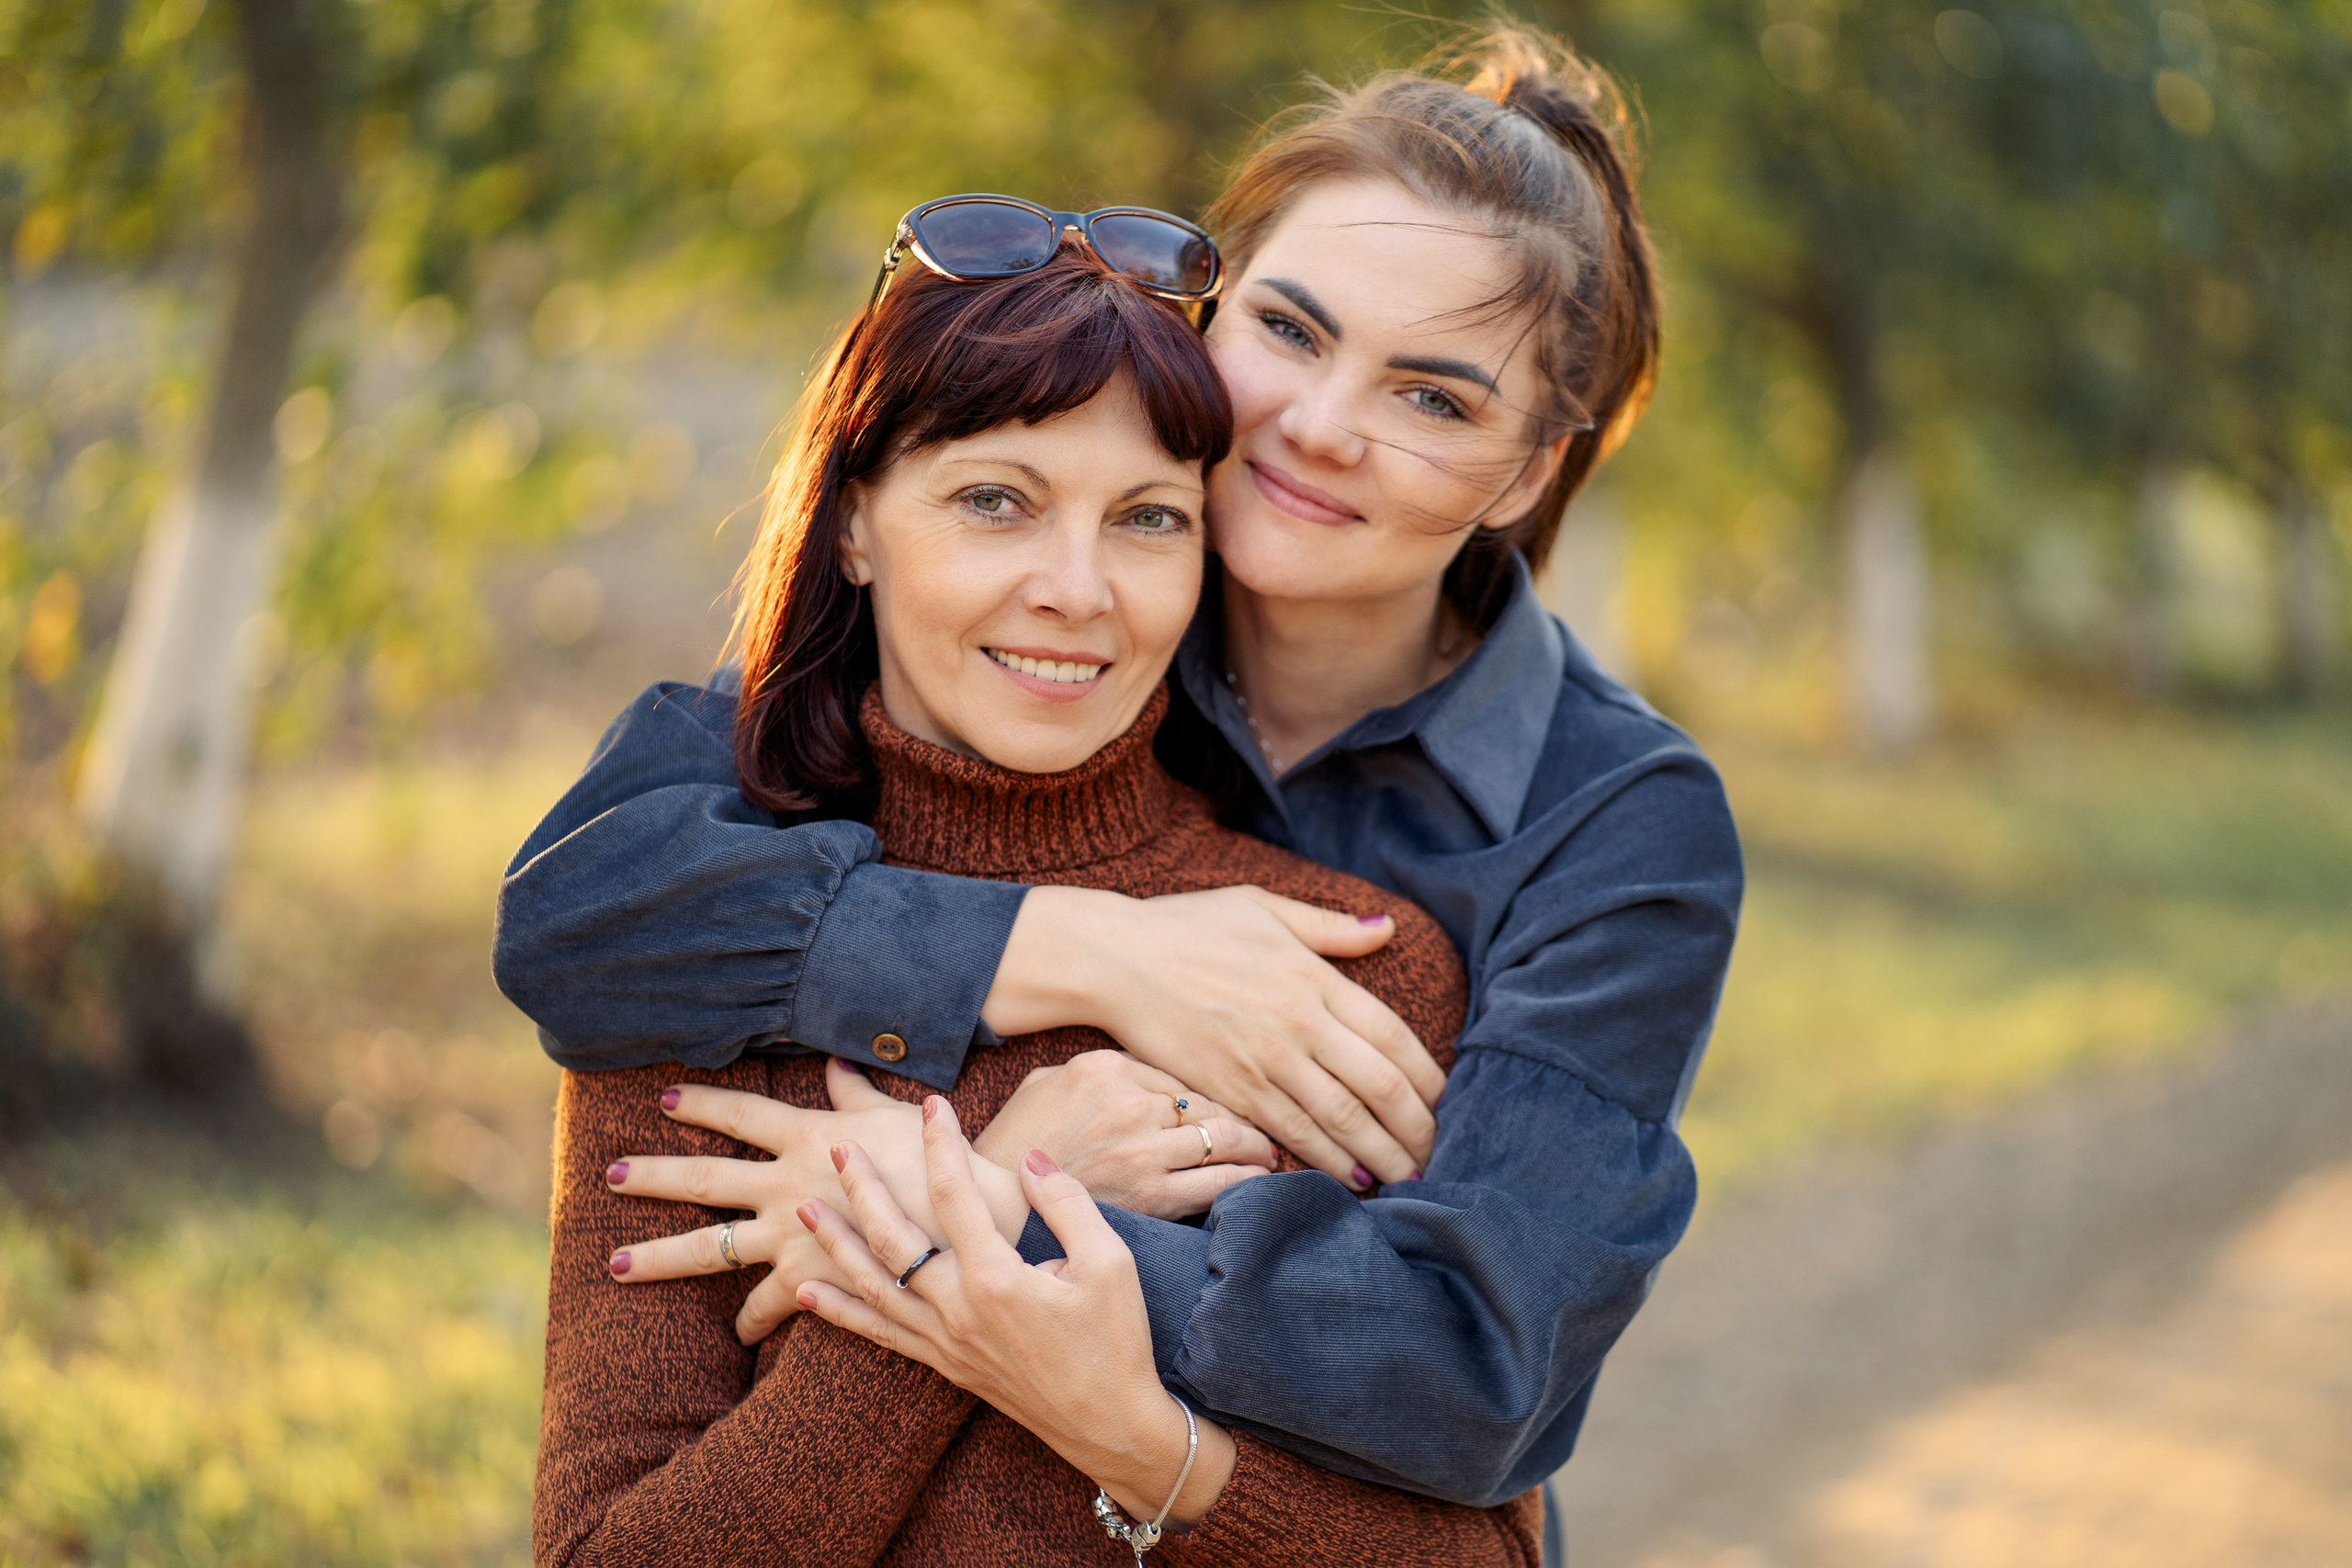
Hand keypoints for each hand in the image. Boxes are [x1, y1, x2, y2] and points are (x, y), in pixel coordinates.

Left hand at [603, 1058, 1026, 1343]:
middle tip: (609, 1174)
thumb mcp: (900, 1117)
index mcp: (810, 1137)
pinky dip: (751, 1320)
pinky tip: (735, 1332)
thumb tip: (834, 1065)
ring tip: (615, 1266)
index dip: (703, 1104)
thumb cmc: (944, 1163)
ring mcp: (793, 1236)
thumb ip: (858, 1094)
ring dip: (659, 1257)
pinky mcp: (811, 1280)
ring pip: (709, 1248)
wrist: (975, 1224)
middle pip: (704, 1178)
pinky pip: (768, 1305)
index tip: (666, 1099)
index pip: (742, 1114)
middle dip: (653, 1175)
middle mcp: (788, 1184)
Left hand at [797, 1095, 1238, 1527]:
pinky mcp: (944, 1364)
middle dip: (863, 1187)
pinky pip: (878, 1333)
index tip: (933, 1104)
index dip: (941, 1144)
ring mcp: (945, 1341)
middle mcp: (958, 1309)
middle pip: (895, 1237)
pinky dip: (839, 1311)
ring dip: (834, 1244)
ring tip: (803, 1208)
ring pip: (873, 1285)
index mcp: (998, 1277)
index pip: (956, 1193)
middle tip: (838, 1148)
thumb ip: (1067, 1202)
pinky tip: (806, 1292)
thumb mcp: (1112, 1262)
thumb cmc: (1117, 1341)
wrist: (1110, 1425)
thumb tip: (1029, 1158)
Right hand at [973, 1049, 1274, 1218]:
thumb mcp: (1044, 1085)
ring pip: (1222, 1140)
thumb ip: (1092, 1072)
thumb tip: (1133, 1073)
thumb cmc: (1013, 1145)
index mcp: (1107, 1068)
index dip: (1208, 1097)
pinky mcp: (1153, 1195)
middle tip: (1264, 1132)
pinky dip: (1247, 1180)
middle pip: (1210, 1104)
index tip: (1226, 1108)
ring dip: (1255, 1148)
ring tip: (1268, 1156)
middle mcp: (1133, 1104)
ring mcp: (1145, 1150)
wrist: (996, 1205)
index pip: (1179, 1077)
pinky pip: (1218, 1184)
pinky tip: (1260, 1181)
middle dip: (1244, 1118)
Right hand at [985, 885, 1445, 1186]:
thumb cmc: (1188, 927)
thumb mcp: (1261, 907)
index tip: (1448, 1102)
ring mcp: (1265, 1062)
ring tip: (1410, 1179)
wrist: (1115, 959)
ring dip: (1381, 1155)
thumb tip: (1386, 927)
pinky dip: (1327, 1161)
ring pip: (1341, 1120)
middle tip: (1439, 1154)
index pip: (1392, 1036)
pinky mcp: (1231, 1091)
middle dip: (1416, 1128)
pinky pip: (1291, 1134)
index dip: (1428, 1077)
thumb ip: (1328, 926)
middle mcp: (1299, 1024)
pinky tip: (1351, 1179)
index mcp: (1313, 978)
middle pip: (1378, 1087)